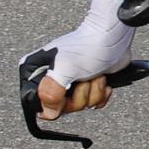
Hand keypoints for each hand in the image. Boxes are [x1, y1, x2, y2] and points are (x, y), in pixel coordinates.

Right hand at [33, 0, 132, 118]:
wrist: (113, 36)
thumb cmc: (88, 45)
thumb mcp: (64, 69)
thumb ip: (51, 92)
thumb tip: (48, 113)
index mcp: (35, 72)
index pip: (38, 104)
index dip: (55, 103)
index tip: (66, 91)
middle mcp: (50, 78)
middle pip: (61, 108)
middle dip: (79, 95)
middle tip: (83, 79)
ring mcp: (68, 83)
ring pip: (79, 106)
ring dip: (92, 92)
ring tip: (93, 75)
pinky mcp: (86, 85)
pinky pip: (92, 103)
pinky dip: (100, 93)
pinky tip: (100, 79)